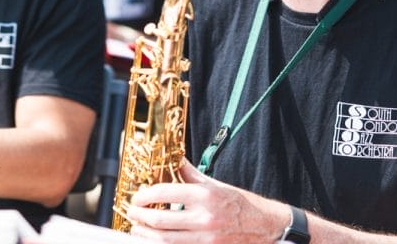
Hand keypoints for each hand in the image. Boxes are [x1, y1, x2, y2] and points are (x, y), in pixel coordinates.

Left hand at [125, 160, 289, 242]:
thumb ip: (190, 174)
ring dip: (145, 235)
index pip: (164, 193)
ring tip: (136, 229)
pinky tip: (154, 240)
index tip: (137, 196)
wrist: (265, 226)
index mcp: (204, 195)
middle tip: (131, 212)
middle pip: (159, 220)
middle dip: (139, 217)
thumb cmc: (240, 203)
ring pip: (164, 240)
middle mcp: (204, 218)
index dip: (144, 195)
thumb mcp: (215, 184)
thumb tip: (173, 159)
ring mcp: (205, 238)